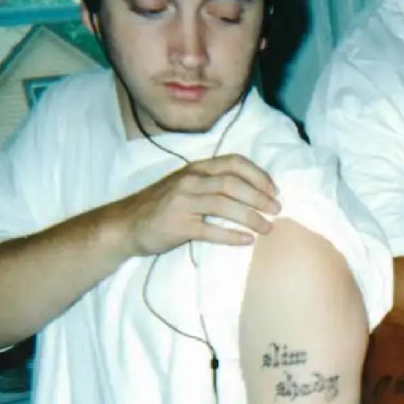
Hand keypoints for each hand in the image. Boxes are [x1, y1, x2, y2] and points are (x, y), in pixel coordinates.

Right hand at [107, 154, 280, 256]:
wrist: (125, 225)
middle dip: (259, 197)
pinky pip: (210, 230)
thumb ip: (213, 183)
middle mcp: (190, 180)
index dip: (258, 174)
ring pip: (224, 205)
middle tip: (277, 210)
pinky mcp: (177, 225)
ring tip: (267, 228)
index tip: (274, 189)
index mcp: (196, 168)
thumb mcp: (187, 185)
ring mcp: (182, 202)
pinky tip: (246, 241)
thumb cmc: (162, 205)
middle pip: (232, 183)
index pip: (233, 162)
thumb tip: (254, 192)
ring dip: (251, 217)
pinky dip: (231, 235)